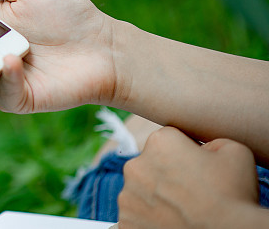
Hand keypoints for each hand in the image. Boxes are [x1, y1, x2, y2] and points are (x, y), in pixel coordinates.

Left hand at [117, 127, 263, 228]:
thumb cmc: (233, 197)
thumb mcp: (234, 151)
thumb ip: (210, 141)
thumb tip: (203, 148)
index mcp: (159, 143)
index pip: (168, 140)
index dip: (186, 154)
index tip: (198, 169)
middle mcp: (135, 166)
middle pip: (150, 165)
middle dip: (166, 176)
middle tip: (190, 192)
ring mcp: (127, 197)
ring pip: (140, 192)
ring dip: (156, 199)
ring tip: (182, 210)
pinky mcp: (126, 222)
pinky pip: (134, 216)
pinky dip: (147, 220)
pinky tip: (168, 222)